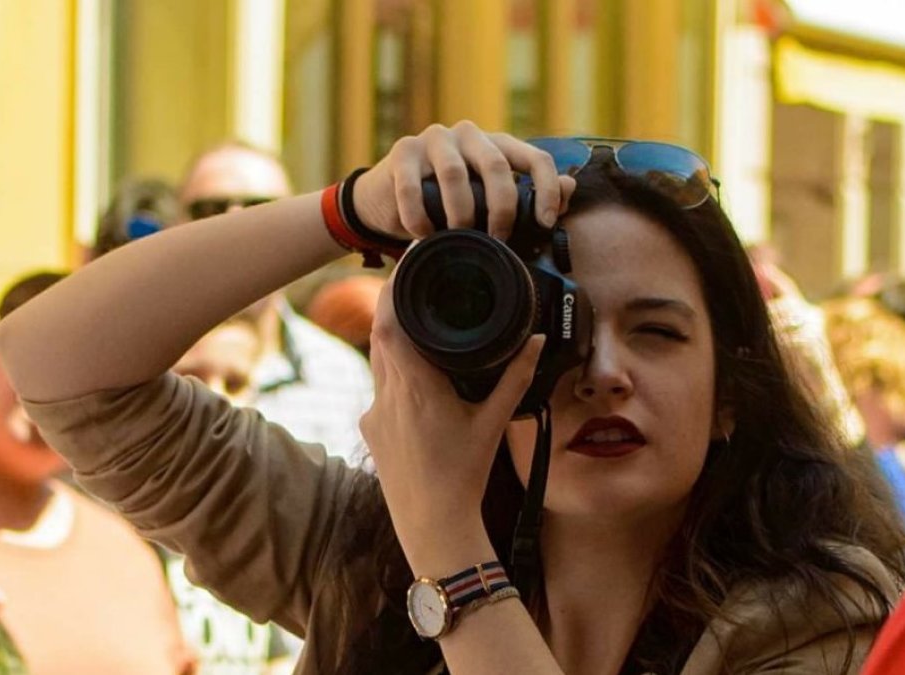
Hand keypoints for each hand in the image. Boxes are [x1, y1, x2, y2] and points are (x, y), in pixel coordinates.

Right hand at [351, 121, 575, 241]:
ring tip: (458, 238)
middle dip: (500, 208)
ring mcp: (435, 139)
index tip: (544, 223)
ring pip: (454, 174)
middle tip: (497, 239)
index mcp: (499, 145)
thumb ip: (529, 195)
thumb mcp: (490, 200)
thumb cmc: (450, 202)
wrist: (391, 197)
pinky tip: (424, 235)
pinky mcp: (403, 151)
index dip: (546, 190)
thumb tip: (569, 187)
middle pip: (495, 166)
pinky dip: (420, 218)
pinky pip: (413, 187)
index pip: (536, 157)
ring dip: (459, 214)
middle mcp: (470, 135)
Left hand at [359, 271, 545, 572]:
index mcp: (415, 386)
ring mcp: (373, 412)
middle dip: (396, 309)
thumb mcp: (494, 421)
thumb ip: (516, 377)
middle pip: (379, 334)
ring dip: (394, 341)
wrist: (432, 524)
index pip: (390, 322)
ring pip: (376, 360)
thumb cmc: (464, 474)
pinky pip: (378, 387)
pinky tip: (417, 380)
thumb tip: (535, 340)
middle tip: (416, 287)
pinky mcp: (369, 429)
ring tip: (418, 327)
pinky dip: (394, 373)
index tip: (405, 267)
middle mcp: (386, 394)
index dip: (393, 290)